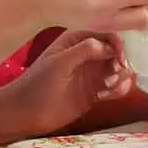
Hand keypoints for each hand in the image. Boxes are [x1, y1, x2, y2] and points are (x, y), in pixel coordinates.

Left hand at [5, 30, 134, 135]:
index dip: (117, 45)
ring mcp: (93, 73)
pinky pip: (117, 87)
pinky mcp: (96, 91)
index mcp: (77, 40)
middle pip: (117, 52)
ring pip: (120, 70)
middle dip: (121, 63)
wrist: (26, 113)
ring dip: (121, 78)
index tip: (120, 60)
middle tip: (112, 76)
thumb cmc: (38, 84)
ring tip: (107, 88)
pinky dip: (118, 90)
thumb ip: (84, 51)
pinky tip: (103, 96)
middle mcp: (88, 54)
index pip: (106, 34)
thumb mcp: (59, 63)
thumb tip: (108, 46)